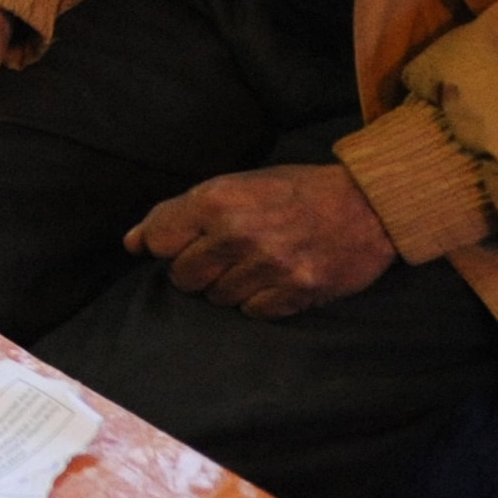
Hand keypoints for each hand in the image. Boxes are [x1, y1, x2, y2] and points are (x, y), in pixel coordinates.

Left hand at [126, 164, 396, 317]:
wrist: (366, 205)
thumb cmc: (294, 191)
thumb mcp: (234, 185)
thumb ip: (181, 212)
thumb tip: (131, 243)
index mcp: (217, 200)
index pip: (158, 239)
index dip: (160, 246)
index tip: (171, 247)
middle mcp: (237, 234)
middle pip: (183, 277)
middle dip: (193, 270)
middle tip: (220, 256)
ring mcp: (268, 266)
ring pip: (218, 298)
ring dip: (228, 286)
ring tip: (253, 264)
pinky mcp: (296, 292)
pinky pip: (253, 312)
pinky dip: (258, 301)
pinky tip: (273, 280)